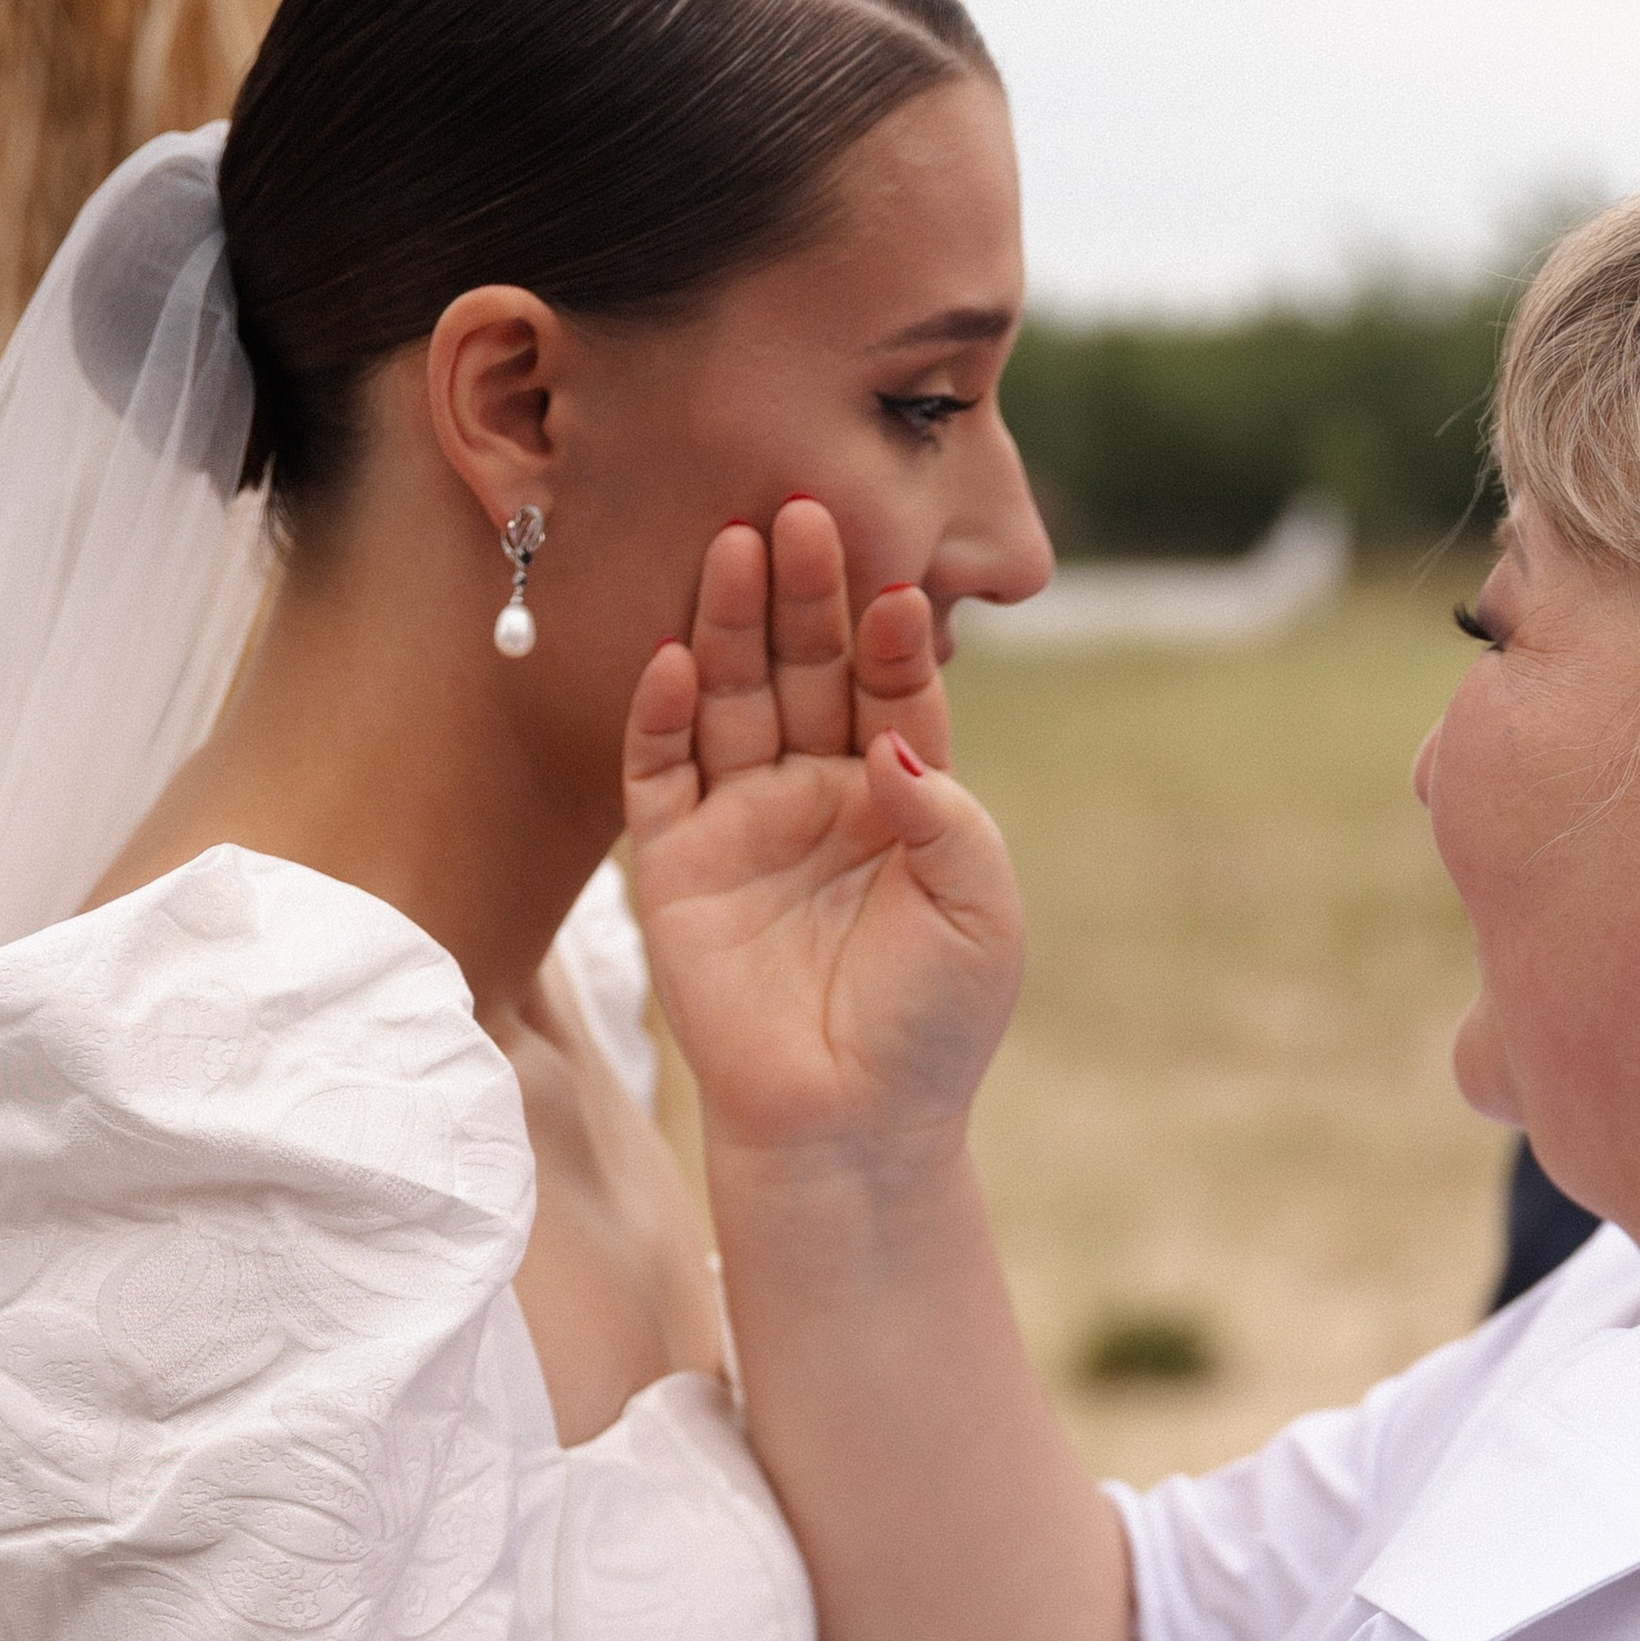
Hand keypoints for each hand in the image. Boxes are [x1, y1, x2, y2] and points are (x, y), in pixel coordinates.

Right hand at [624, 498, 1023, 1166]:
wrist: (850, 1126)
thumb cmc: (931, 1027)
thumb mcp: (979, 914)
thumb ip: (947, 818)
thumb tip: (893, 744)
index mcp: (903, 800)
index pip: (893, 693)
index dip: (892, 641)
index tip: (896, 587)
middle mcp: (819, 796)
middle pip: (807, 672)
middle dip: (807, 598)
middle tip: (803, 513)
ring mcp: (743, 825)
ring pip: (733, 701)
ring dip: (732, 625)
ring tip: (737, 548)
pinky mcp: (675, 866)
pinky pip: (660, 774)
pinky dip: (664, 716)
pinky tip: (677, 660)